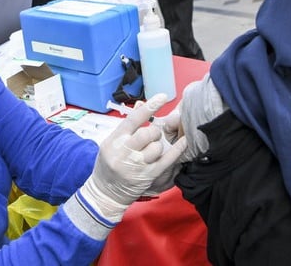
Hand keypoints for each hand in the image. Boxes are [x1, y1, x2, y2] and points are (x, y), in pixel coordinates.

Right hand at [77, 94, 187, 221]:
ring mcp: (136, 165)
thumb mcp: (111, 143)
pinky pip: (167, 160)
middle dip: (154, 132)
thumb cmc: (108, 165)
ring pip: (157, 147)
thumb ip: (126, 126)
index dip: (149, 107)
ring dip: (159, 145)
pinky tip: (184, 141)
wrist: (105, 193)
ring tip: (152, 150)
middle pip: (147, 133)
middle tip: (153, 136)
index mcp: (113, 141)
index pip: (132, 119)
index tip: (162, 97)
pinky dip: (177, 150)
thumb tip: (141, 104)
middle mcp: (124, 152)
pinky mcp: (148, 176)